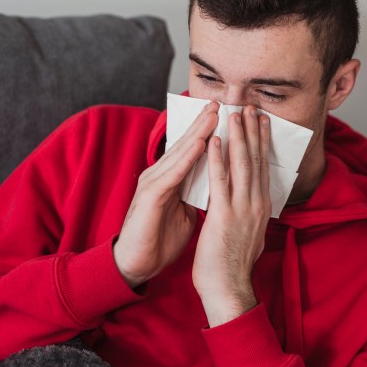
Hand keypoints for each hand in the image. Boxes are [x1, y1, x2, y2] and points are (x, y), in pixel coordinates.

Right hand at [113, 101, 218, 287]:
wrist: (138, 264)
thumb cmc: (160, 238)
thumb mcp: (186, 211)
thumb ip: (198, 194)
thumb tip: (217, 185)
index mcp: (171, 179)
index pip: (192, 150)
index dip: (209, 132)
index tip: (229, 117)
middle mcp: (161, 175)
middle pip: (186, 144)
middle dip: (204, 123)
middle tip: (221, 102)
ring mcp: (154, 183)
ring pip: (180, 152)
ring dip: (198, 133)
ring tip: (214, 115)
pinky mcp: (150, 196)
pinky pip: (172, 173)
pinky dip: (187, 159)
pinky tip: (200, 145)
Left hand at [193, 106, 271, 325]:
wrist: (229, 289)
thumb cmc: (233, 267)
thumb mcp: (250, 235)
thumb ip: (250, 216)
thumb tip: (253, 205)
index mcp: (261, 207)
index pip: (263, 168)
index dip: (262, 142)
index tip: (260, 121)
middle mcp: (256, 204)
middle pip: (256, 160)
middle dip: (253, 131)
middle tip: (251, 107)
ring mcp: (242, 208)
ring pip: (242, 165)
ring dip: (238, 136)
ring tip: (235, 113)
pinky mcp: (224, 215)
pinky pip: (221, 181)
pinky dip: (217, 158)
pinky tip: (214, 140)